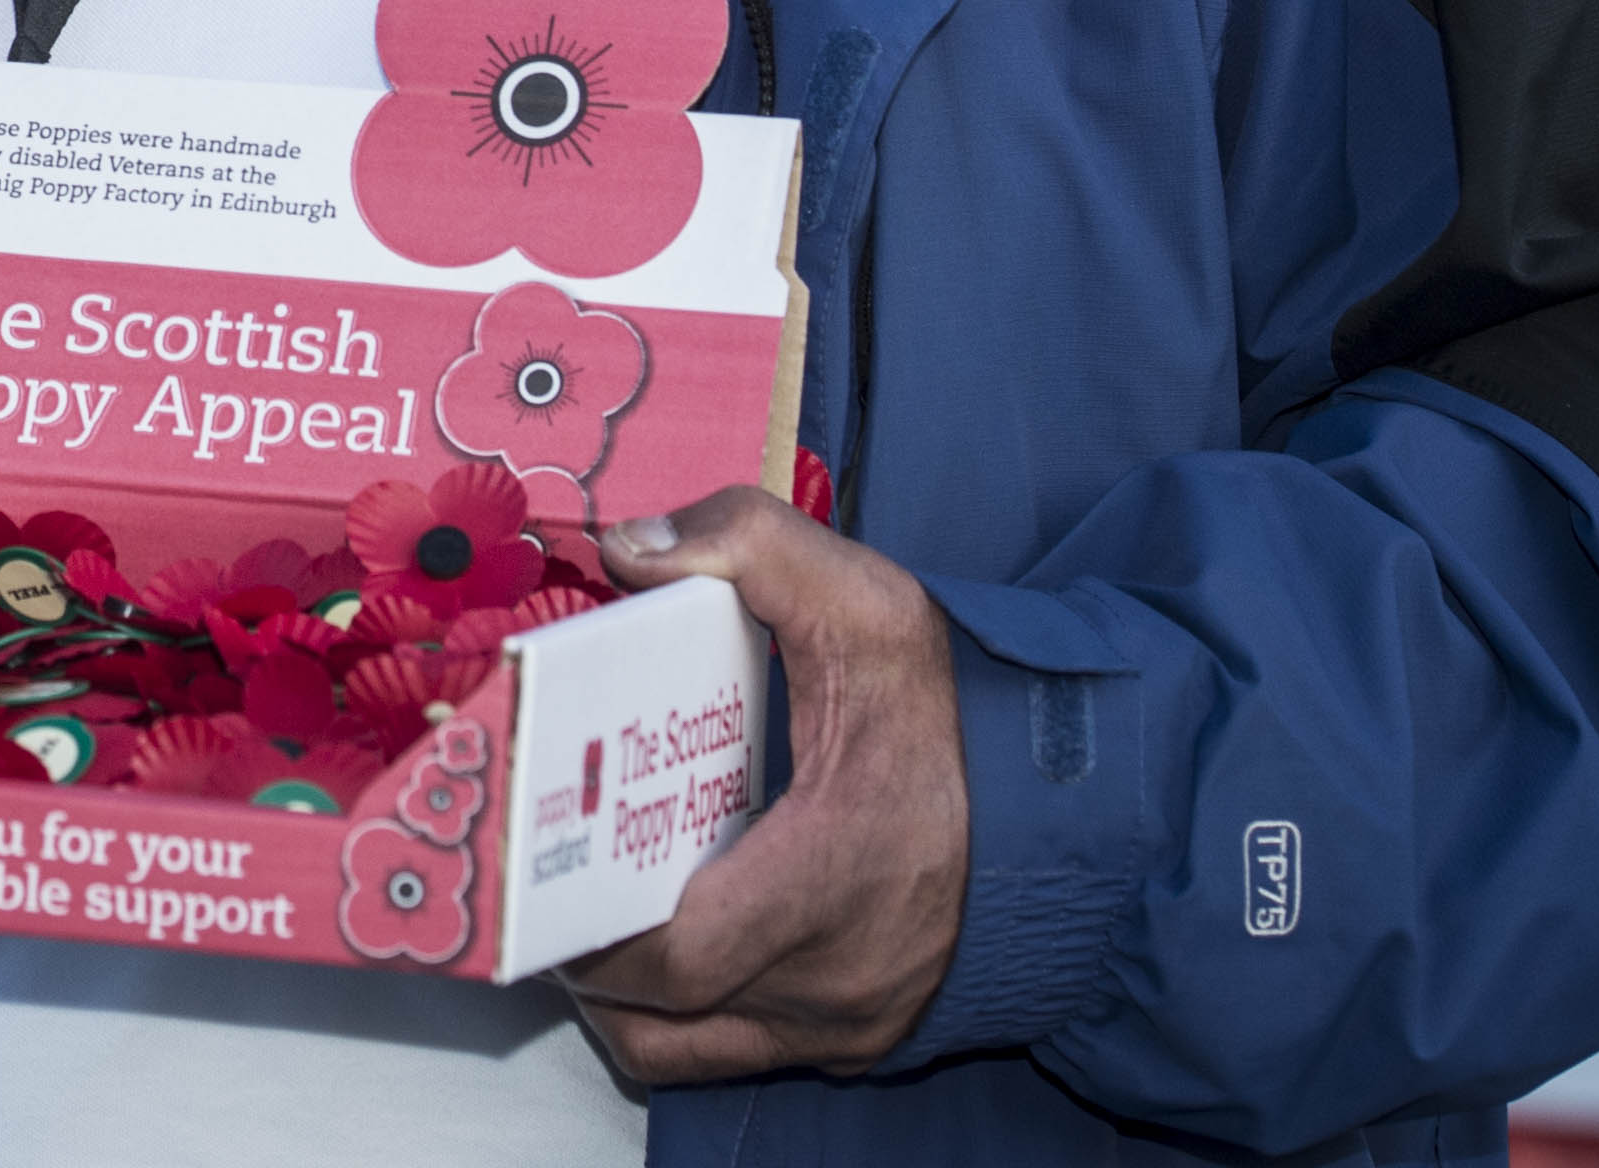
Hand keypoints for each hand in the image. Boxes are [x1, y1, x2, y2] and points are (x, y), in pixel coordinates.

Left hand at [559, 484, 969, 1084]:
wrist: (1059, 794)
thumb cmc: (954, 709)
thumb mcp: (865, 600)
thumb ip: (746, 544)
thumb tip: (627, 550)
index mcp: (834, 873)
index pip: (680, 953)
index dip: (590, 929)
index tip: (541, 865)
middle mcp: (840, 974)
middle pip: (660, 1007)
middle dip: (582, 949)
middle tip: (539, 875)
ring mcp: (846, 1019)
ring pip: (682, 1045)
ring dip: (620, 992)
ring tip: (587, 906)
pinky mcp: (856, 1039)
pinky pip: (730, 1053)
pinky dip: (677, 1016)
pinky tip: (658, 937)